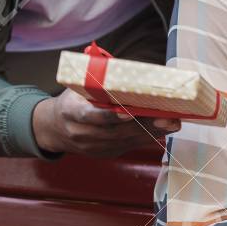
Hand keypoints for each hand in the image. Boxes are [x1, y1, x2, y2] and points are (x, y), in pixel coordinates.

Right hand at [31, 88, 180, 156]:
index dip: (110, 116)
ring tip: (171, 122)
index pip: (91, 116)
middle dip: (143, 123)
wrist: (56, 128)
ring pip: (125, 140)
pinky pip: (128, 146)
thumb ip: (98, 81)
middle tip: (166, 116)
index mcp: (71, 112)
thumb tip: (127, 72)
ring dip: (150, 132)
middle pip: (116, 131)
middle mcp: (81, 133)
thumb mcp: (78, 86)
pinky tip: (162, 129)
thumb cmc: (72, 100)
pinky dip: (146, 137)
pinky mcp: (105, 153)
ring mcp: (93, 147)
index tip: (129, 112)